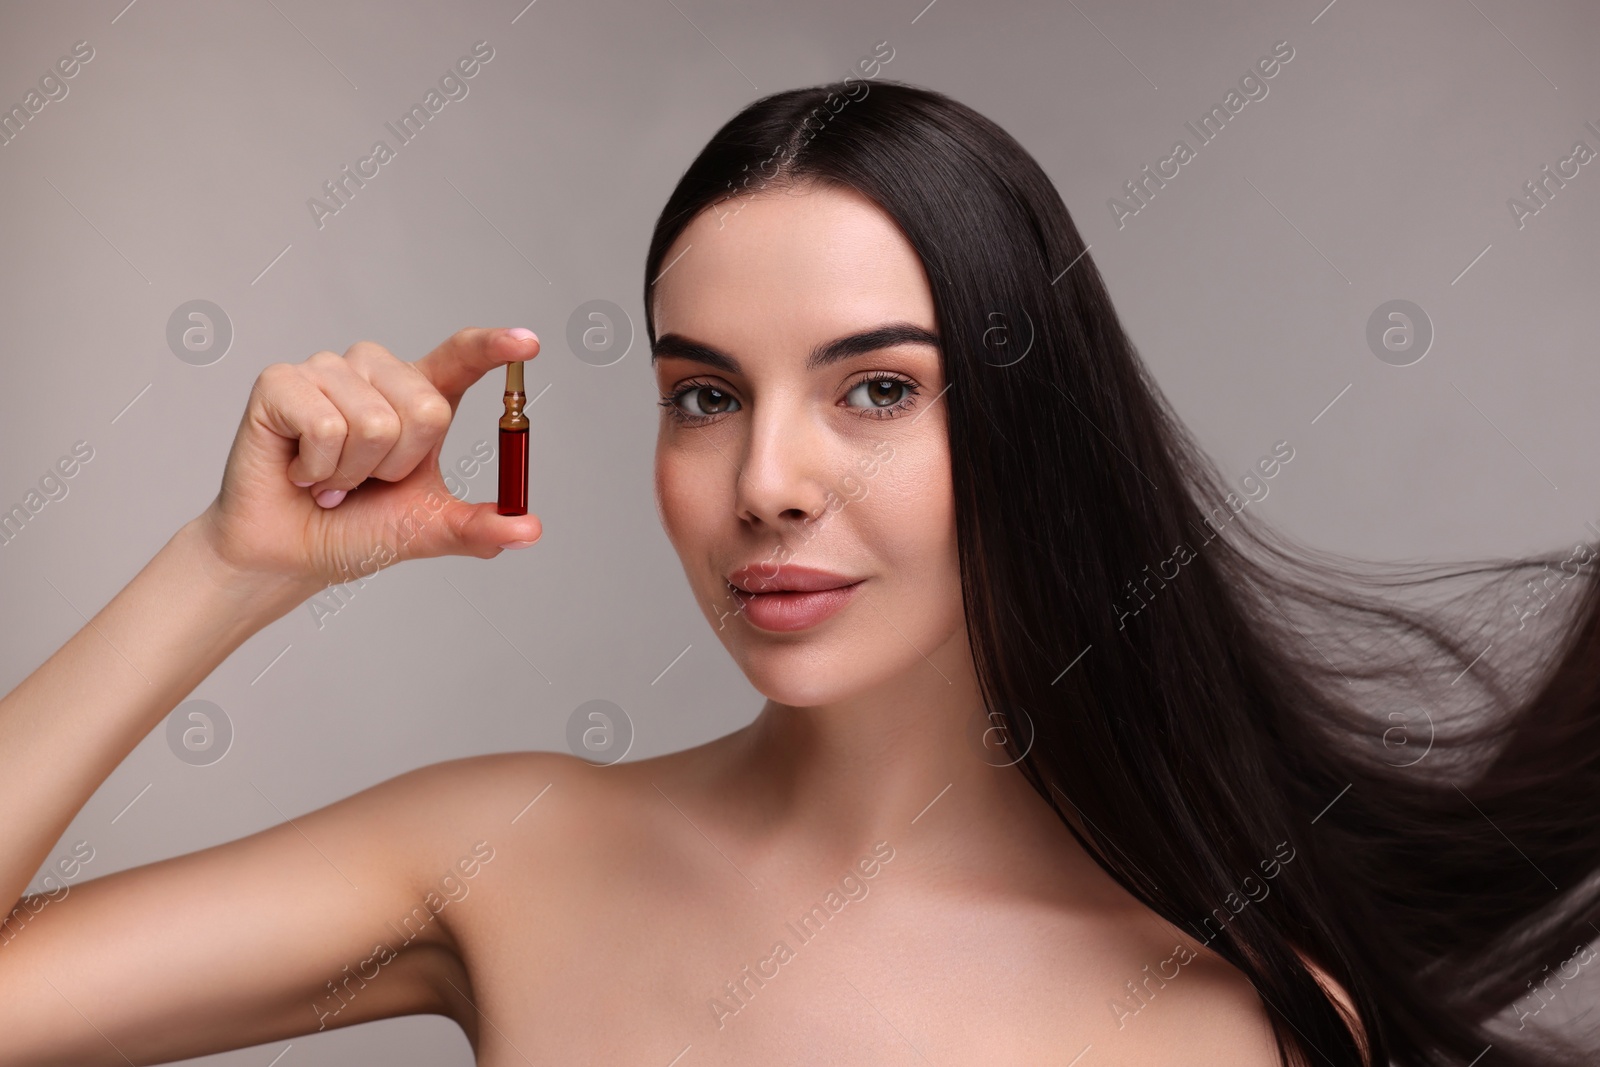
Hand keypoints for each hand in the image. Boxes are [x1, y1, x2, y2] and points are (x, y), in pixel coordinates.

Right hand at [196, 327, 542, 591]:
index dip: (493, 347)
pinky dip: (317, 467)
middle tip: (365, 481)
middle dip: (398, 466)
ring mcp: (327, 371)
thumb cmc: (354, 529)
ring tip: (330, 478)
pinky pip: (324, 425)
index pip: (461, 358)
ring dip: (352, 472)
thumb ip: (478, 526)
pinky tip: (301, 471)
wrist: (288, 552)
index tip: (529, 344)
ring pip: (374, 422)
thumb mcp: (428, 529)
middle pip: (426, 409)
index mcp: (417, 396)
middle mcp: (375, 372)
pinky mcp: (280, 381)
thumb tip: (529, 529)